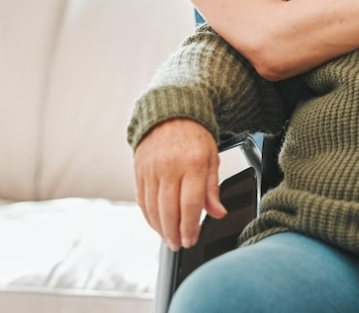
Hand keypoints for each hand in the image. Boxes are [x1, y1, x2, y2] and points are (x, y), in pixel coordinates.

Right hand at [133, 119, 225, 249]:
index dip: (190, 227)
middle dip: (174, 233)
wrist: (170, 114)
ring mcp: (151, 169)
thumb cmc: (194, 137)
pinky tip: (157, 225)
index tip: (191, 240)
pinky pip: (142, 200)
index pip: (190, 203)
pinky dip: (149, 217)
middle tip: (179, 245)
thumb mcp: (212, 158)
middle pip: (169, 210)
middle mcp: (169, 167)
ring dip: (160, 229)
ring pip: (153, 208)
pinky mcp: (139, 171)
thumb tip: (218, 213)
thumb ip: (213, 188)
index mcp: (193, 163)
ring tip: (169, 239)